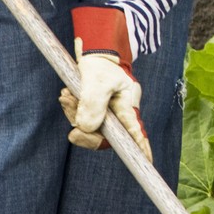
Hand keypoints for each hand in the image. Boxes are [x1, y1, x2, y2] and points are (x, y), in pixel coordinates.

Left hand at [65, 6, 149, 161]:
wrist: (94, 50)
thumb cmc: (100, 64)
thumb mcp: (96, 81)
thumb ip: (92, 104)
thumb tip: (86, 129)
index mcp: (128, 106)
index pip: (136, 133)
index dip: (141, 148)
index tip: (147, 162)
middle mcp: (119, 113)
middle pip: (104, 137)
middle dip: (84, 131)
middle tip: (71, 122)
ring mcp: (106, 112)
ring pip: (89, 128)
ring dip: (73, 115)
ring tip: (66, 96)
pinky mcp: (94, 109)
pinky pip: (81, 119)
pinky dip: (71, 110)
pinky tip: (66, 96)